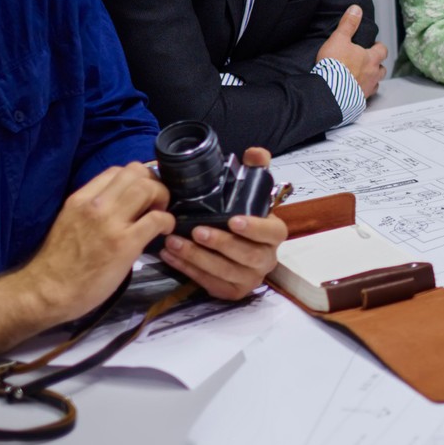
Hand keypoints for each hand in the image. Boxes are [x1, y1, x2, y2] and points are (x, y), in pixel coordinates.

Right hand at [25, 162, 173, 324]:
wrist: (46, 292)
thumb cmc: (58, 264)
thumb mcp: (70, 222)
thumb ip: (93, 210)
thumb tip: (120, 206)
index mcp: (80, 199)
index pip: (115, 170)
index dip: (136, 177)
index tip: (142, 192)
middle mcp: (95, 205)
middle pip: (135, 172)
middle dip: (153, 182)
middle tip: (156, 201)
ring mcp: (111, 222)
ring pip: (147, 188)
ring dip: (162, 196)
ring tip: (161, 213)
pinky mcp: (125, 243)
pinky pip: (156, 219)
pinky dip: (167, 221)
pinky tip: (165, 230)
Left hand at [160, 148, 287, 299]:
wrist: (232, 245)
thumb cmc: (240, 216)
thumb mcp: (249, 191)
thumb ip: (255, 169)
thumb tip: (254, 152)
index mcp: (273, 234)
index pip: (272, 232)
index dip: (255, 228)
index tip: (233, 220)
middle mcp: (266, 259)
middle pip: (247, 255)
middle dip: (220, 244)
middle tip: (196, 230)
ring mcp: (249, 278)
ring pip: (225, 272)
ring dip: (197, 257)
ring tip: (173, 242)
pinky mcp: (231, 292)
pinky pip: (210, 284)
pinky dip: (188, 270)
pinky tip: (170, 256)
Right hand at [318, 4, 388, 98]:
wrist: (329, 91)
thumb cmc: (335, 65)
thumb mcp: (339, 39)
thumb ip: (348, 24)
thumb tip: (356, 9)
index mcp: (371, 58)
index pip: (382, 50)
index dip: (379, 47)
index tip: (375, 45)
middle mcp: (373, 74)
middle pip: (382, 69)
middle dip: (377, 65)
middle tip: (369, 62)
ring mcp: (367, 89)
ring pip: (375, 83)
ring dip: (371, 79)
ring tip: (362, 77)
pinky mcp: (360, 101)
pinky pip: (365, 96)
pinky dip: (361, 92)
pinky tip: (354, 92)